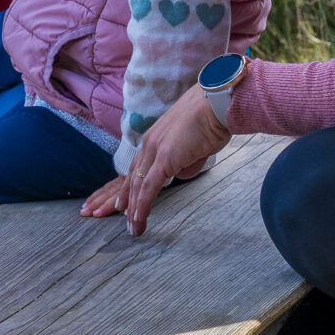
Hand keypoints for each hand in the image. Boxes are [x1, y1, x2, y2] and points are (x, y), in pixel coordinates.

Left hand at [84, 84, 229, 236]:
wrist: (216, 105)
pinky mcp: (164, 159)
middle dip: (123, 201)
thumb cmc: (211, 121)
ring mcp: (155, 151)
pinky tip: (138, 220)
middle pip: (130, 177)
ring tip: (132, 229)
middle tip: (118, 220)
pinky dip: (142, 206)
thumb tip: (180, 170)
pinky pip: (149, 188)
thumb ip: (183, 160)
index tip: (121, 204)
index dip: (128, 187)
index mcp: (154, 138)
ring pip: (137, 186)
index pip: (136, 167)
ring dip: (133, 210)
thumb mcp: (193, 146)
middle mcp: (149, 144)